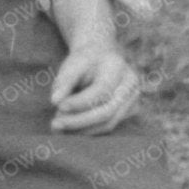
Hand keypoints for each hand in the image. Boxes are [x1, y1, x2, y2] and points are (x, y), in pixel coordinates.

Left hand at [46, 0, 141, 133]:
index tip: (58, 106)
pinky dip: (88, 130)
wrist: (101, 58)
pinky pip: (108, 126)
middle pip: (107, 111)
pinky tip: (70, 129)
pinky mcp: (131, 111)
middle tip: (55, 124)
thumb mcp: (72, 65)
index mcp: (117, 66)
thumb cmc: (84, 62)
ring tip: (59, 126)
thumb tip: (54, 101)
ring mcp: (134, 99)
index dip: (79, 102)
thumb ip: (64, 81)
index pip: (101, 90)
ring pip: (108, 124)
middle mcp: (131, 84)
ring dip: (81, 130)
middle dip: (79, 121)